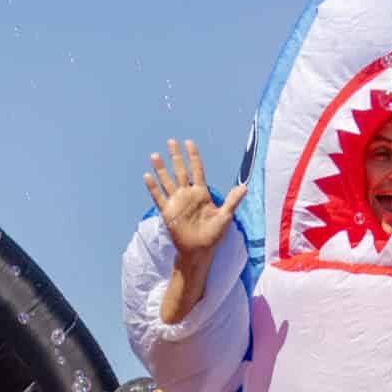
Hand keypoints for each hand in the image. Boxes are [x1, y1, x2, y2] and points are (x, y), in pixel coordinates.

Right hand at [144, 139, 246, 260]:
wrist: (200, 251)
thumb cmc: (213, 235)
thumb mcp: (225, 217)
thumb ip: (232, 201)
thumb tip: (244, 187)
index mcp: (202, 193)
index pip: (197, 170)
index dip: (193, 157)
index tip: (189, 143)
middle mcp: (188, 195)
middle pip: (180, 171)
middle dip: (176, 157)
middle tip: (171, 141)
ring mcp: (177, 202)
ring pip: (167, 181)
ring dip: (161, 169)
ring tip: (154, 155)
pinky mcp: (168, 212)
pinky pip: (159, 197)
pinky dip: (153, 187)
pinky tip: (147, 176)